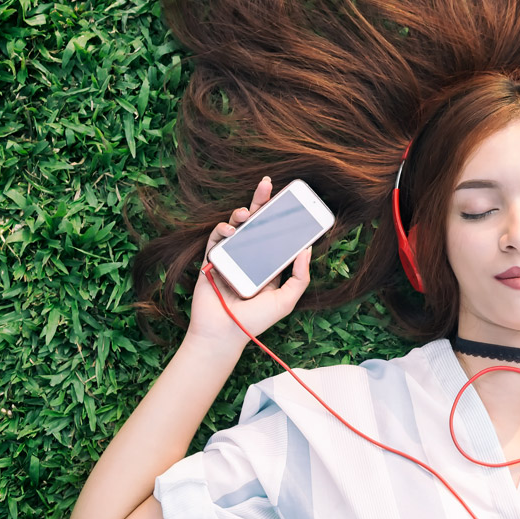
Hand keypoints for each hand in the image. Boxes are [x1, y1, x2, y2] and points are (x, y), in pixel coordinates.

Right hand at [186, 177, 311, 352]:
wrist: (223, 333)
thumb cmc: (255, 320)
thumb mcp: (286, 300)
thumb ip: (299, 277)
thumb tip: (307, 249)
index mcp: (269, 264)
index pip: (277, 234)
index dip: (283, 218)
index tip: (292, 202)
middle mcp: (250, 256)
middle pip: (257, 223)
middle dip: (261, 203)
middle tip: (267, 185)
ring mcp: (231, 256)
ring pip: (236, 226)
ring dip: (242, 213)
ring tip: (248, 211)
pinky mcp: (213, 259)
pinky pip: (217, 238)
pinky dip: (223, 229)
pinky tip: (231, 228)